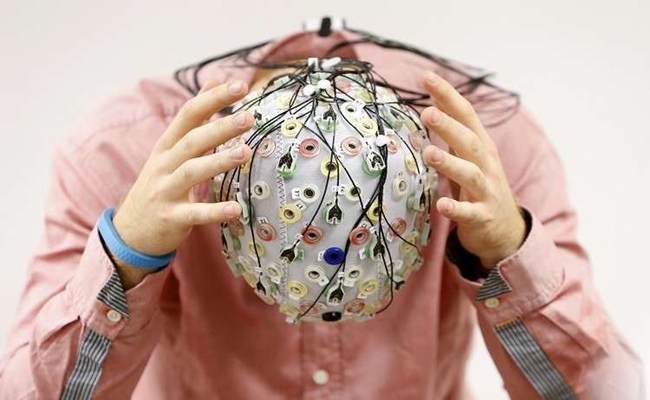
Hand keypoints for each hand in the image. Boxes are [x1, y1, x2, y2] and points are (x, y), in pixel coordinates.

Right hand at [110, 79, 253, 286]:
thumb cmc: (160, 184)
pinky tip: (236, 209)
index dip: (213, 99)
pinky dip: (214, 211)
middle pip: (192, 140)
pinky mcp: (170, 218)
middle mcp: (164, 164)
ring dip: (219, 161)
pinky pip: (194, 213)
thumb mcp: (170, 149)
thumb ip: (194, 118)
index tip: (241, 85)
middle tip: (249, 117)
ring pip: (192, 172)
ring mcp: (165, 191)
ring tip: (245, 152)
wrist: (131, 231)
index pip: (189, 114)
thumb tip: (214, 79)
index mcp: (167, 145)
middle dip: (220, 127)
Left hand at [420, 71, 525, 268]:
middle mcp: (486, 164)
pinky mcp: (482, 216)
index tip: (427, 76)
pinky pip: (469, 213)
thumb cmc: (480, 185)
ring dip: (449, 163)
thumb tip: (433, 100)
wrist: (505, 229)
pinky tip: (441, 206)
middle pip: (469, 140)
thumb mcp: (469, 154)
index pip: (466, 114)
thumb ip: (453, 129)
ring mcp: (486, 190)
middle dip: (449, 125)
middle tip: (427, 112)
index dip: (448, 95)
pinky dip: (455, 209)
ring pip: (469, 174)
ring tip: (429, 153)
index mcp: (480, 145)